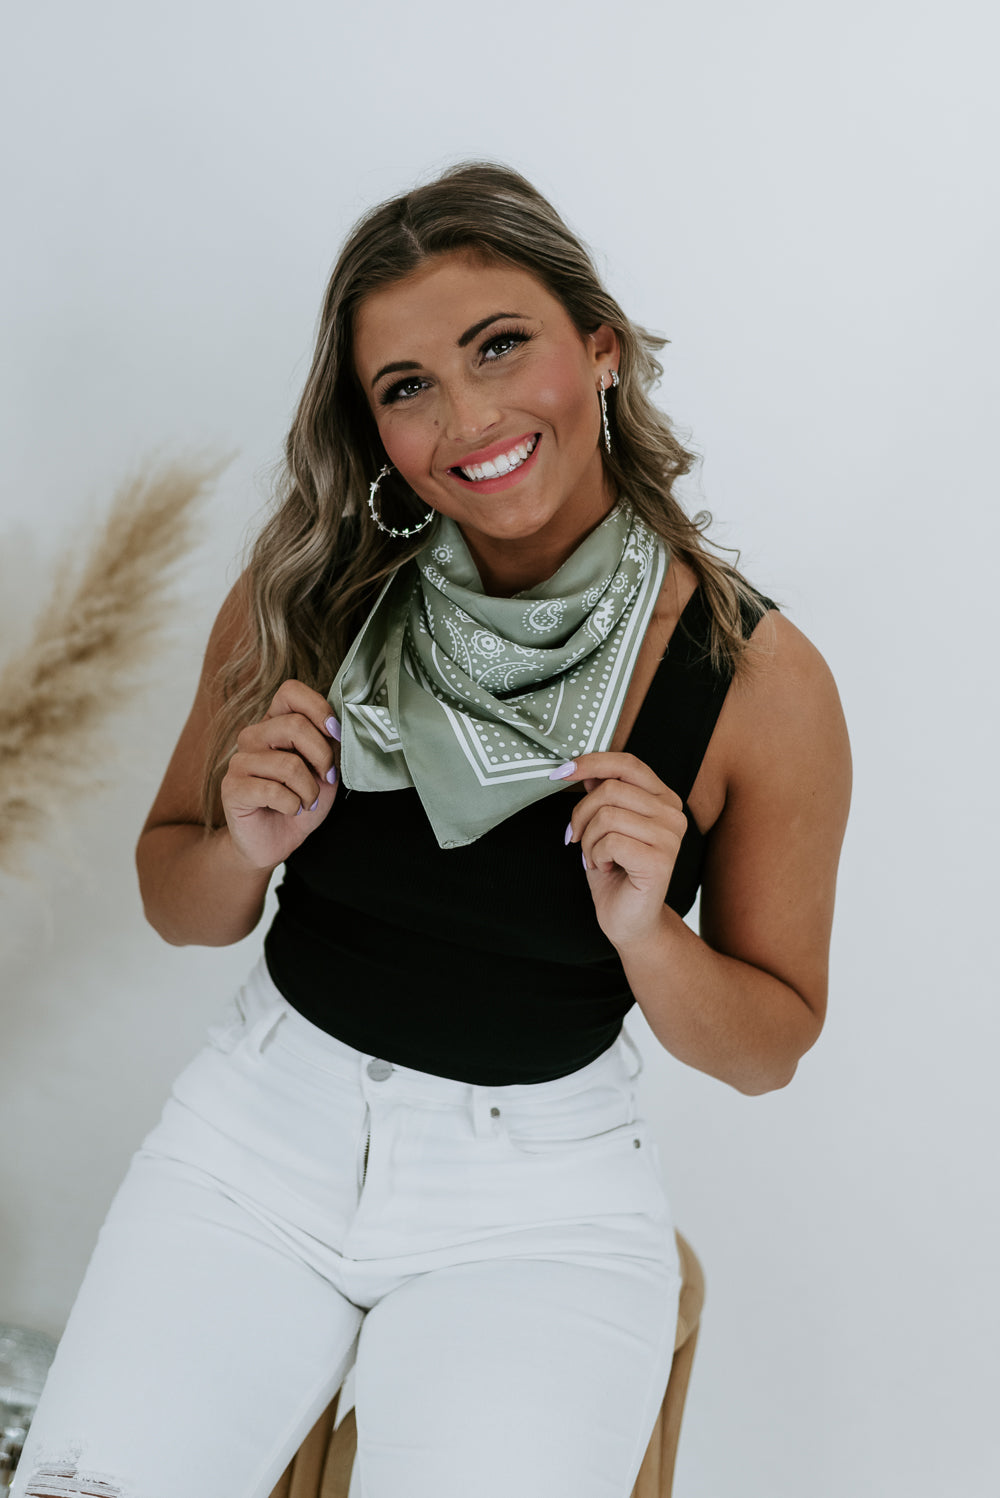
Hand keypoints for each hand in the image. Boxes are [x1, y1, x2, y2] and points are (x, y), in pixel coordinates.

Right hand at [220, 680, 339, 869]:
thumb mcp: (324, 769)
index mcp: (275, 723)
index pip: (290, 692)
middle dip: (322, 757)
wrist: (275, 841)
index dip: (319, 709)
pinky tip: (290, 809)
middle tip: (326, 779)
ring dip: (309, 790)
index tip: (335, 734)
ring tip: (307, 801)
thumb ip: (329, 744)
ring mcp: (239, 761)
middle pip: (295, 725)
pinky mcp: (232, 787)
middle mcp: (254, 736)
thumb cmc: (301, 801)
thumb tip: (340, 726)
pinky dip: (292, 804)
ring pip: (289, 764)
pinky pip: (273, 791)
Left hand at [558, 752, 686, 951]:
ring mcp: (670, 837)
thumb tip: (584, 767)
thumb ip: (602, 795)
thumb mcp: (603, 825)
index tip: (561, 773)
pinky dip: (596, 855)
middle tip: (578, 838)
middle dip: (581, 814)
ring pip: (607, 815)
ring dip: (588, 840)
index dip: (591, 762)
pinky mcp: (660, 860)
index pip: (627, 764)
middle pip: (610, 789)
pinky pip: (610, 841)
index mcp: (663, 799)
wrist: (629, 920)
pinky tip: (607, 868)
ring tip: (596, 857)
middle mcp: (673, 814)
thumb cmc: (616, 872)